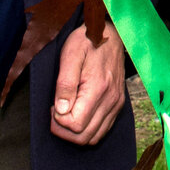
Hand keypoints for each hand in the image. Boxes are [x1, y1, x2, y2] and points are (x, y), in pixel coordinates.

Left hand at [51, 20, 131, 144]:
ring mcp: (116, 103)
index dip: (58, 121)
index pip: (75, 125)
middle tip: (55, 113)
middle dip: (64, 131)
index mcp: (98, 89)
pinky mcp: (118, 103)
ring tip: (65, 115)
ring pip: (94, 137)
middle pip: (84, 137)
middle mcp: (111, 100)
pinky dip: (88, 130)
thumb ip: (65, 83)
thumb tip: (60, 110)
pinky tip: (78, 115)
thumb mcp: (70, 55)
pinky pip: (103, 130)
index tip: (52, 106)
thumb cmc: (87, 41)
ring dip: (75, 133)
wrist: (110, 32)